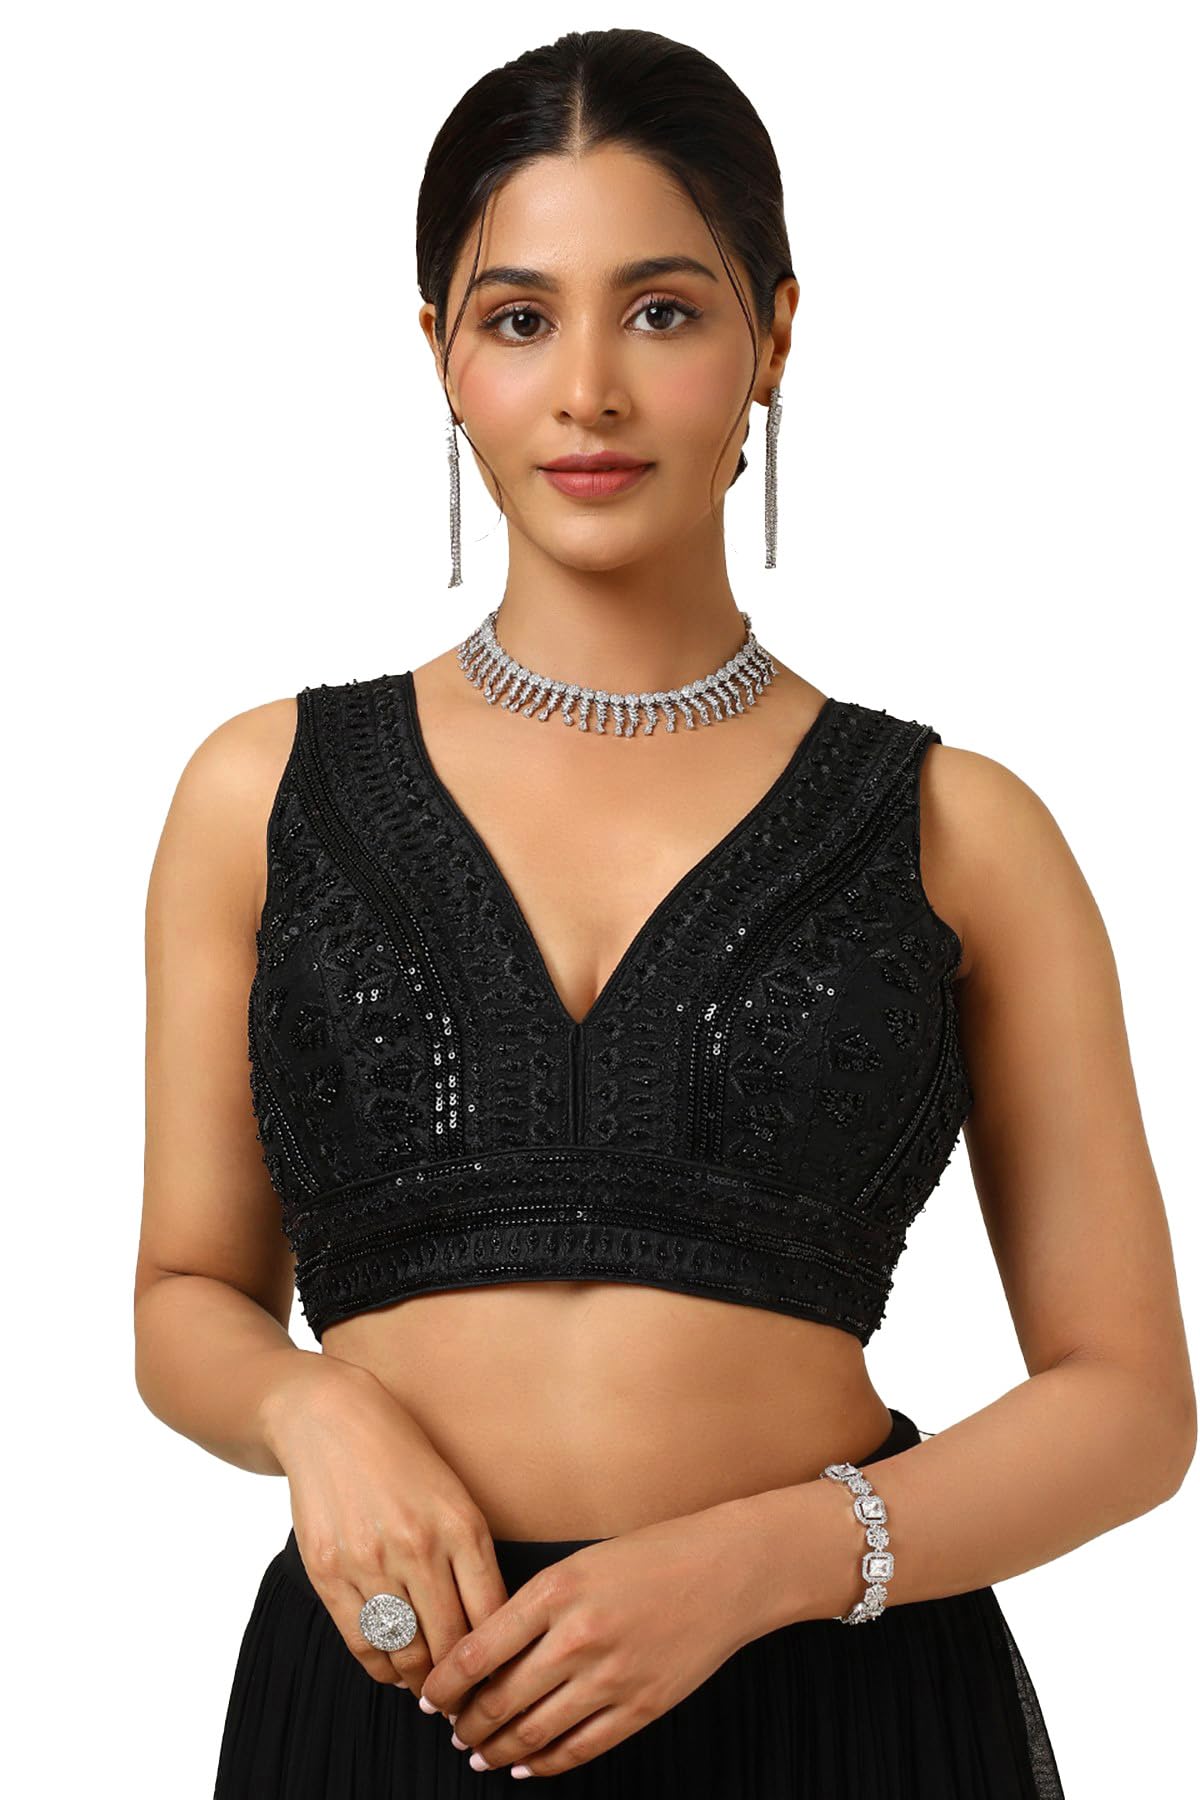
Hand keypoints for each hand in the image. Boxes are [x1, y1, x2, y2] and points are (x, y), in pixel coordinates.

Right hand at [262, 1357, 510, 1694]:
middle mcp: (419, 1546)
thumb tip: (488, 1627)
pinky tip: (393, 1668)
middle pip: (451, 1642)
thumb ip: (470, 1554)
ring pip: (406, 1651)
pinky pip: (361, 1641)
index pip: (492, 1616)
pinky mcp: (328, 1571)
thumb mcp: (453, 1494)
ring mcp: (370, 1560)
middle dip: (462, 1682)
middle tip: (466, 1700)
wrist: (330, 1419)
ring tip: (429, 1687)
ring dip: (421, 1680)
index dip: (498, 1659)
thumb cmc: (401, 1456)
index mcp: (461, 1524)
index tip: (500, 1678)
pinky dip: (381, 1667)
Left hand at [419, 1501, 760, 1777]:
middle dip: (466, 1722)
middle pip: (499, 1699)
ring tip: (478, 1752)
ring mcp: (611, 1677)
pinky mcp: (641, 1707)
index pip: (478, 1650)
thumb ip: (533, 1606)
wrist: (727, 1570)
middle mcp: (578, 1636)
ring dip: (496, 1748)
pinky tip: (526, 1763)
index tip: (428, 1694)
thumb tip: (483, 1655)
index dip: (444, 1682)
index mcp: (556, 1589)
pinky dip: (544, 1763)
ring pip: (533, 1731)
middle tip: (452, 1729)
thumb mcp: (580, 1563)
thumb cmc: (651, 1556)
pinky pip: (579, 1748)